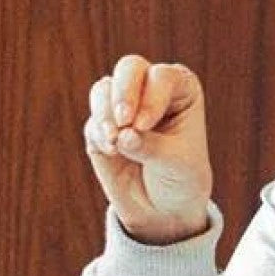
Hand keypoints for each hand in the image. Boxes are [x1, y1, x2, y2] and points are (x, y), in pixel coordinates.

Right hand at [82, 54, 213, 245]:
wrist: (164, 207)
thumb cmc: (181, 178)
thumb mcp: (177, 164)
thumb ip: (150, 147)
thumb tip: (121, 136)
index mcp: (180, 89)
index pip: (162, 77)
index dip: (150, 97)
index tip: (143, 126)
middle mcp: (150, 89)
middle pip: (129, 68)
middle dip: (123, 92)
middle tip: (123, 121)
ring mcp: (123, 105)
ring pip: (104, 89)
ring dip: (104, 113)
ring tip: (113, 141)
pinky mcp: (101, 127)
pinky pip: (92, 122)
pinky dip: (99, 135)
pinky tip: (111, 152)